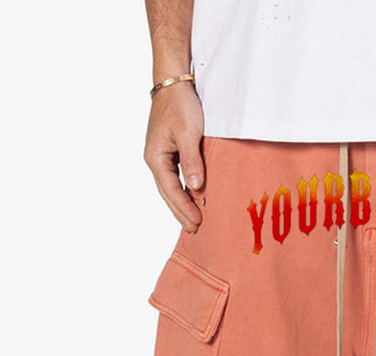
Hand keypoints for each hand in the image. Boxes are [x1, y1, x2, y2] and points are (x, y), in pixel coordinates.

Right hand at [144, 81, 204, 232]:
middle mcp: (155, 159)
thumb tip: (195, 188)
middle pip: (167, 193)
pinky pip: (175, 178)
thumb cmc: (180, 105)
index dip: (184, 209)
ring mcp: (161, 156)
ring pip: (170, 187)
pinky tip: (192, 199)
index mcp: (156, 157)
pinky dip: (183, 191)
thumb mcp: (188, 133)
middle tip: (195, 230)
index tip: (197, 223)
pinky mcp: (170, 151)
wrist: (174, 82)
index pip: (171, 191)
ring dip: (181, 204)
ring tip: (193, 221)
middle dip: (180, 212)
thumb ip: (192, 162)